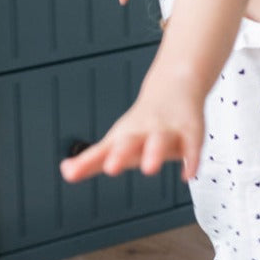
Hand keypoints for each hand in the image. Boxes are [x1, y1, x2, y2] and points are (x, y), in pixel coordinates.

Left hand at [60, 77, 203, 182]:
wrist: (175, 85)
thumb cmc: (144, 122)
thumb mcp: (117, 141)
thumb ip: (92, 160)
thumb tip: (66, 171)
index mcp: (124, 137)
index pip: (103, 151)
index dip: (87, 162)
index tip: (71, 172)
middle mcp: (143, 132)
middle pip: (130, 142)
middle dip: (121, 154)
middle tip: (110, 168)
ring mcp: (167, 131)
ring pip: (160, 140)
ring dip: (154, 153)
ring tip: (149, 168)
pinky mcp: (191, 132)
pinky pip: (192, 147)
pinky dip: (190, 160)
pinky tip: (186, 174)